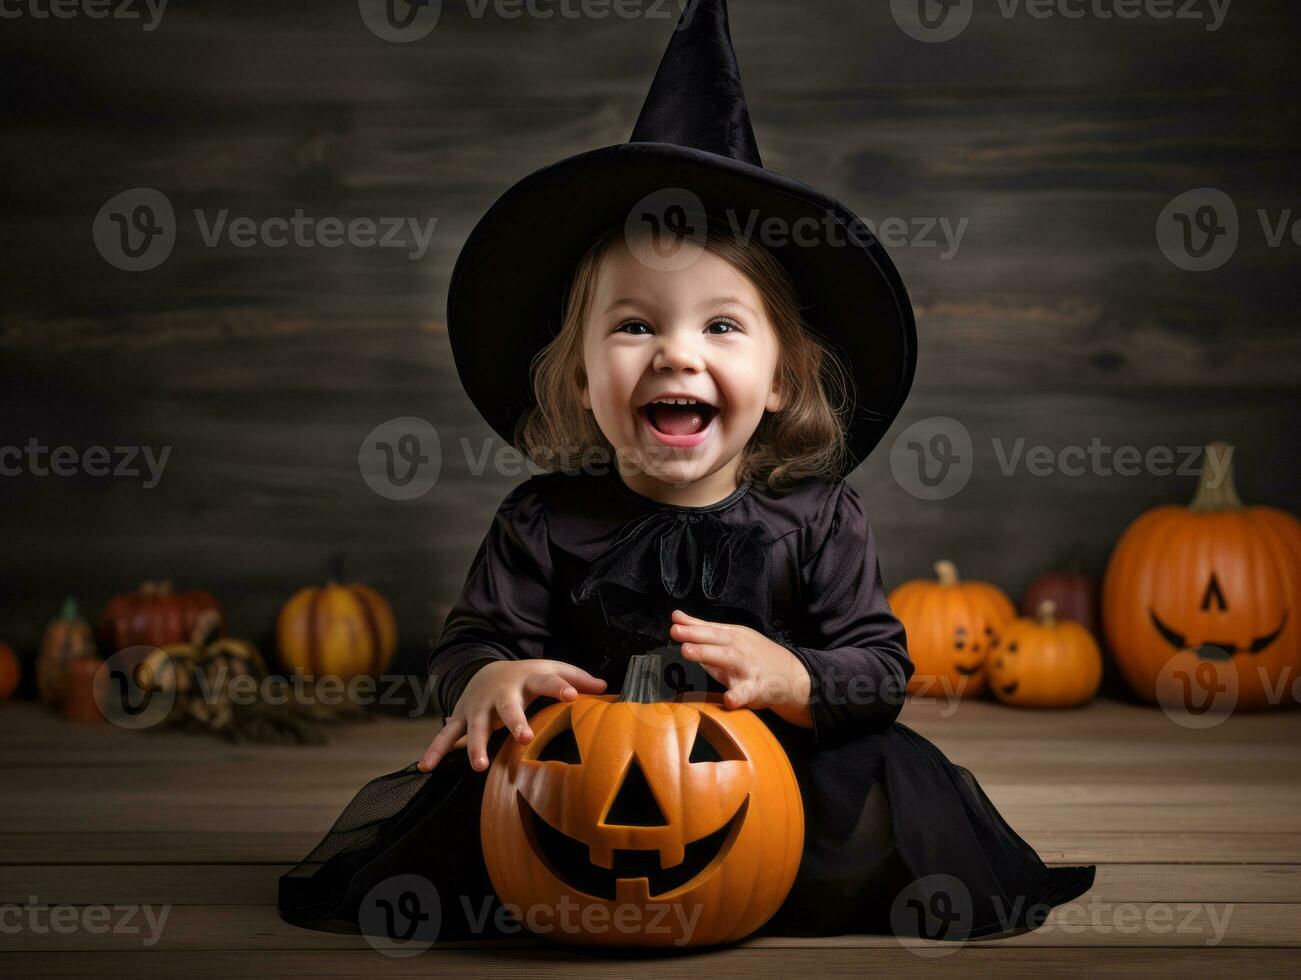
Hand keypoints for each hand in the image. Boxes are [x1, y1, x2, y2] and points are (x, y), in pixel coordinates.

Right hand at [418, 659, 606, 773]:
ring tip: (478, 766)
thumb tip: (607, 688)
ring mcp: (477, 707)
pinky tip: (425, 767)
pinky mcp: (460, 718)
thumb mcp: (551, 670)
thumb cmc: (527, 677)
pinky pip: (445, 737)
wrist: (485, 671)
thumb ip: (576, 678)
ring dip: (475, 745)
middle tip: (523, 737)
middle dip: (514, 721)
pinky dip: (435, 751)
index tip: (574, 695)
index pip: (547, 681)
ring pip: (474, 727)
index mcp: (527, 678)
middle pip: (507, 707)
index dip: (560, 686)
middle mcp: (500, 693)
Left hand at [670, 609, 811, 725]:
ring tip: (688, 651)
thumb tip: (676, 616)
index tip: (674, 623)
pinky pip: (745, 693)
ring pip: (727, 659)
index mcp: (731, 636)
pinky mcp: (754, 688)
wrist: (788, 674)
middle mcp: (738, 649)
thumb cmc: (752, 654)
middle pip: (716, 640)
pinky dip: (737, 696)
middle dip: (696, 635)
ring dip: (708, 654)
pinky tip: (728, 700)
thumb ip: (701, 629)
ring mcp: (747, 668)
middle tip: (676, 632)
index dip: (691, 626)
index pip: (709, 629)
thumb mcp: (729, 637)